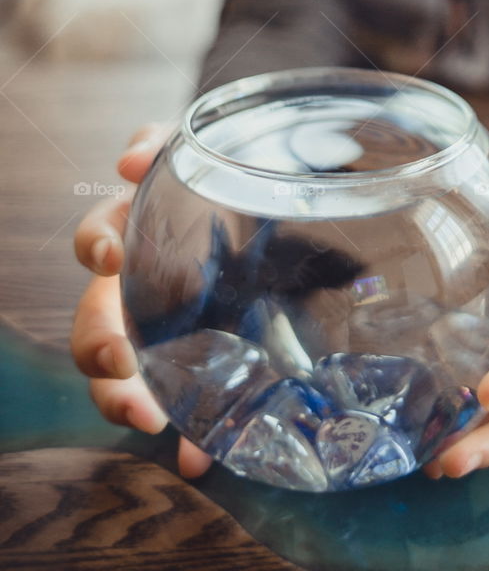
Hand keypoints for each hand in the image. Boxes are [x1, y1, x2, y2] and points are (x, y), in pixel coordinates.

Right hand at [70, 122, 212, 478]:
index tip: (112, 257)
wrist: (279, 200)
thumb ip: (158, 144)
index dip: (97, 247)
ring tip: (150, 420)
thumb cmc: (225, 173)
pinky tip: (197, 459)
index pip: (98, 239)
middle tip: (118, 364)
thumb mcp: (196, 148)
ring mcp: (163, 327)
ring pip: (119, 373)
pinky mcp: (199, 362)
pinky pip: (182, 408)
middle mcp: (139, 284)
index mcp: (139, 230)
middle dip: (97, 347)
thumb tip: (128, 160)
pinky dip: (187, 439)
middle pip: (94, 320)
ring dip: (121, 400)